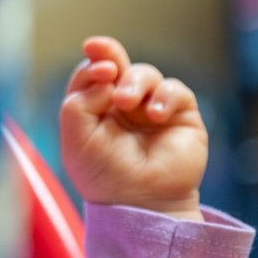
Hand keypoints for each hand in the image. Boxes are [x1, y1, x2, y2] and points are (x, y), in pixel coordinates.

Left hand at [59, 36, 206, 220]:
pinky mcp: (181, 115)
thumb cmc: (104, 175)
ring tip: (127, 103)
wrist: (139, 203)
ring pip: (145, 74)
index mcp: (95, 106)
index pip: (92, 72)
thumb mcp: (76, 139)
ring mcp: (151, 107)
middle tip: (109, 67)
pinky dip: (164, 96)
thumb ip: (79, 103)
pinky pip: (175, 90)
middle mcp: (123, 103)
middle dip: (111, 54)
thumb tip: (104, 77)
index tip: (96, 68)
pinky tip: (154, 114)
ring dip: (135, 82)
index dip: (93, 64)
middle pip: (117, 63)